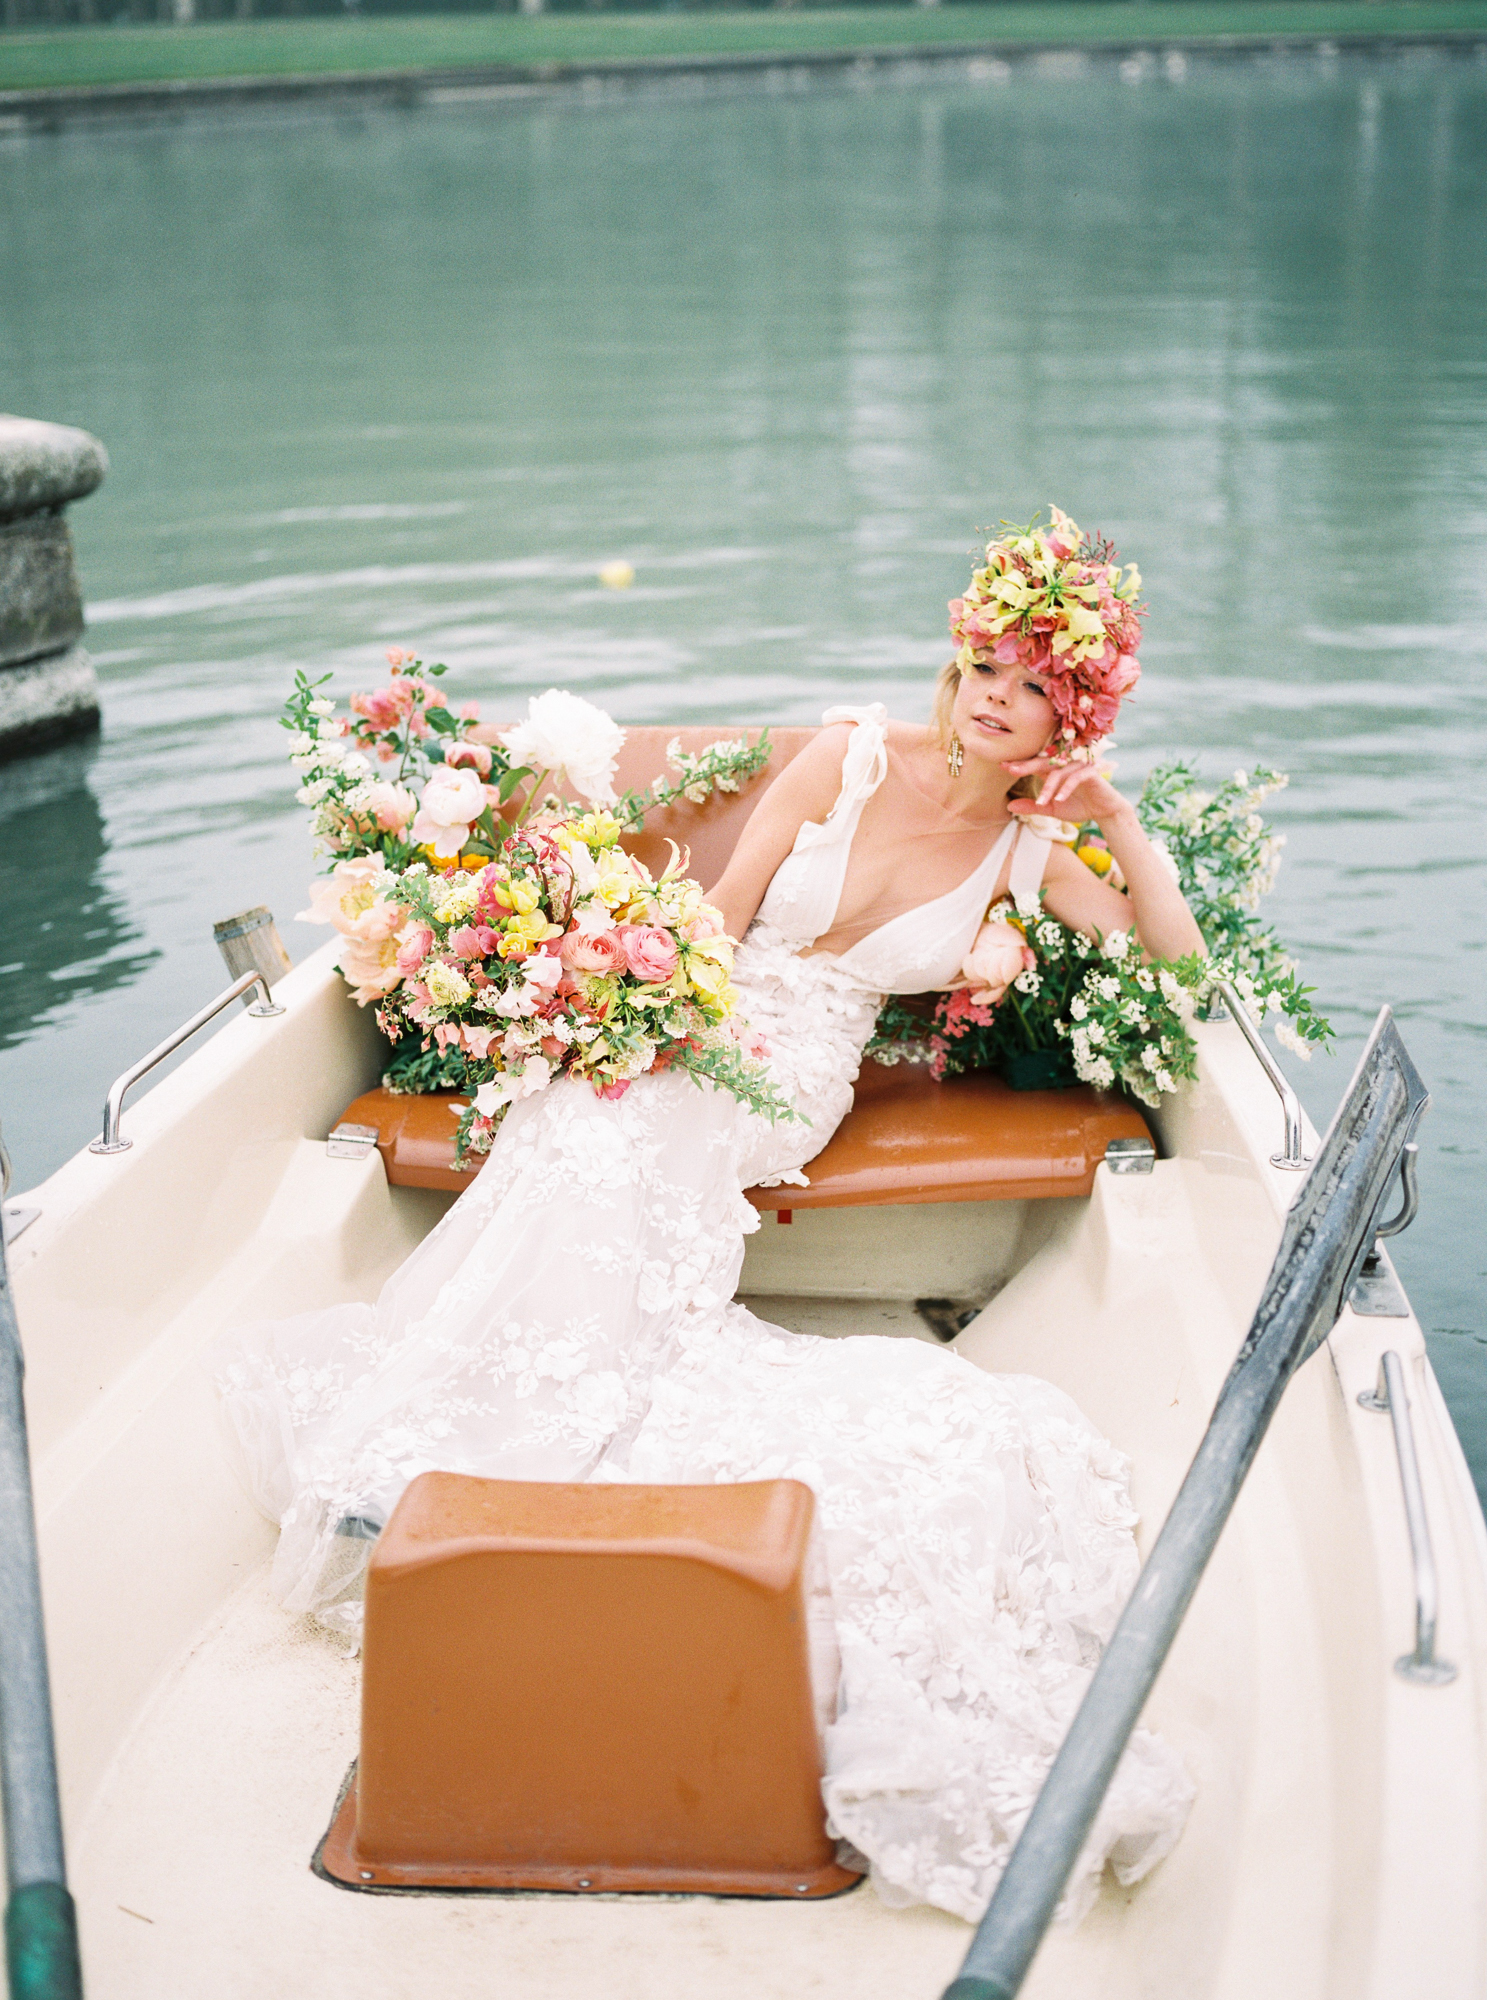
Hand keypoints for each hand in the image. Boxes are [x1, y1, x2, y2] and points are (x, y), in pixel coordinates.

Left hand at [1002, 753, 1129, 826]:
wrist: (1104, 812)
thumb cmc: (1078, 806)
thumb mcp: (1051, 809)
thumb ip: (1032, 806)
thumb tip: (1009, 807)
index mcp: (1055, 769)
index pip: (1035, 763)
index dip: (1020, 764)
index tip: (1003, 766)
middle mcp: (1066, 764)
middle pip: (1044, 761)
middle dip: (1027, 766)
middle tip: (1011, 769)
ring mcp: (1079, 766)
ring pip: (1059, 772)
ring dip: (1049, 788)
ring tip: (1041, 802)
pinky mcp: (1092, 772)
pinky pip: (1076, 778)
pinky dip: (1066, 789)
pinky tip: (1059, 799)